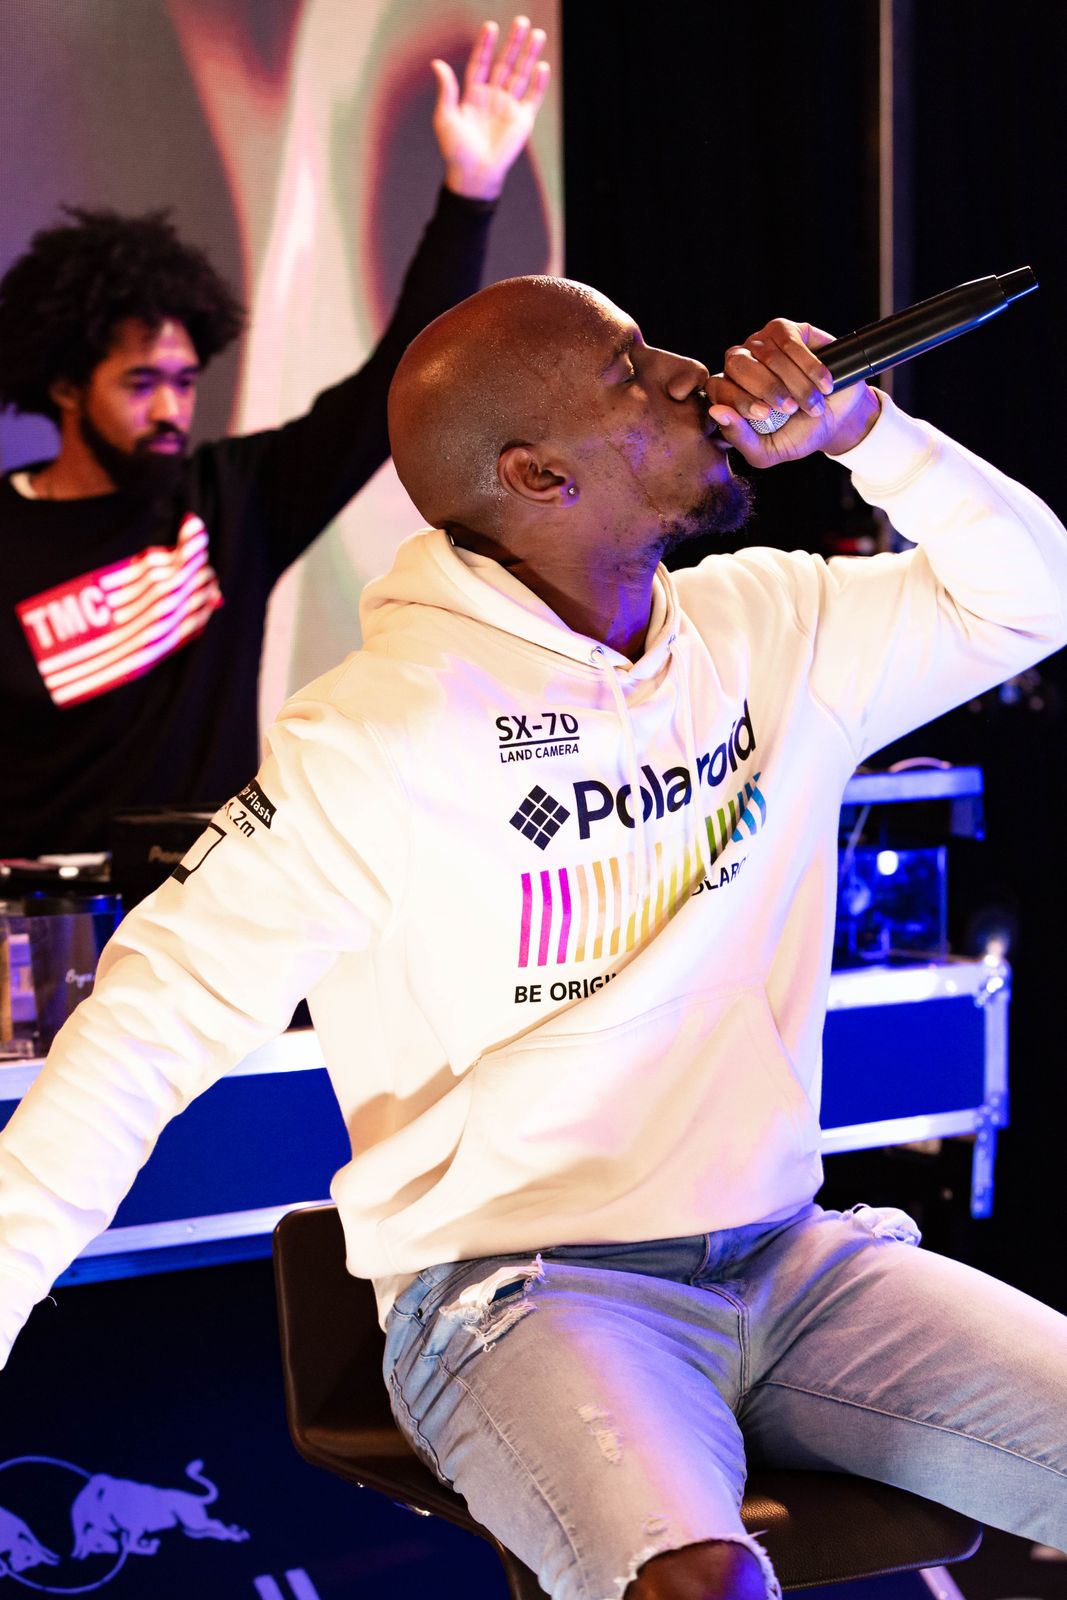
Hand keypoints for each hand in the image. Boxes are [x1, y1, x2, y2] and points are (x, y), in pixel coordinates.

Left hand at [432, 16, 549, 201]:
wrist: (474, 176)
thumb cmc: (456, 150)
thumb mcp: (445, 118)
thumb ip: (446, 90)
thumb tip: (437, 64)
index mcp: (473, 94)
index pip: (481, 63)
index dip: (485, 45)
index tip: (491, 26)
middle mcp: (492, 97)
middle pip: (504, 63)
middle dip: (513, 43)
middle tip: (521, 22)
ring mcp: (508, 107)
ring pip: (521, 75)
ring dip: (529, 55)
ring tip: (537, 35)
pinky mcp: (522, 121)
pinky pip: (532, 98)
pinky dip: (538, 83)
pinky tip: (542, 66)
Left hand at [705, 318, 880, 466]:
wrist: (838, 418)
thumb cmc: (799, 434)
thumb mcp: (768, 449)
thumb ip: (739, 438)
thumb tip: (716, 412)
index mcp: (729, 392)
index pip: (717, 387)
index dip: (739, 400)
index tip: (766, 415)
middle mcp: (740, 363)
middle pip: (737, 364)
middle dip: (766, 389)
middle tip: (790, 408)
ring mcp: (761, 343)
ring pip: (768, 355)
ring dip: (796, 384)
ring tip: (813, 404)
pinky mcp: (785, 330)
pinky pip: (789, 342)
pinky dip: (809, 366)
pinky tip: (824, 384)